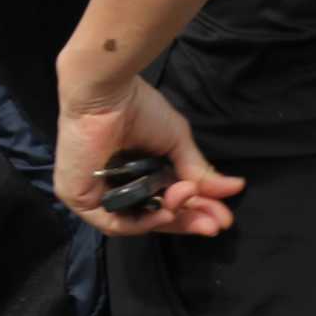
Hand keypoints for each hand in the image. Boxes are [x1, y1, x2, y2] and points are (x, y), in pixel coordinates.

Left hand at [53, 73, 242, 238]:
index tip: (224, 218)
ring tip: (185, 199)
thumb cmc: (137, 108)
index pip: (167, 203)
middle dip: (188, 220)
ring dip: (169, 218)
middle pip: (155, 217)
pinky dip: (140, 223)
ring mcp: (96, 194)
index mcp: (136, 172)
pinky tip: (163, 212)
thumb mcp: (176, 144)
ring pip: (137, 222)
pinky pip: (112, 222)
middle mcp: (116, 186)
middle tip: (215, 223)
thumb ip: (199, 170)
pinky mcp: (78, 197)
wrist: (107, 92)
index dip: (195, 212)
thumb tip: (237, 187)